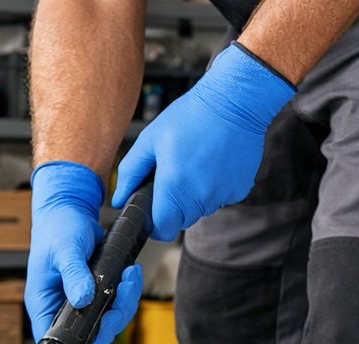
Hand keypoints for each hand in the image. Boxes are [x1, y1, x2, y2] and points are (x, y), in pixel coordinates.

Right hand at [26, 160, 142, 343]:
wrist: (69, 209)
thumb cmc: (58, 227)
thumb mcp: (65, 248)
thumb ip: (74, 273)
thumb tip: (83, 298)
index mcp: (44, 302)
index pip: (50, 339)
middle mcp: (61, 307)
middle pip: (87, 335)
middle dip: (110, 320)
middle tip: (122, 293)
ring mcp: (79, 303)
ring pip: (105, 322)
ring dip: (124, 303)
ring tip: (131, 276)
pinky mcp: (95, 294)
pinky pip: (114, 306)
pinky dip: (126, 293)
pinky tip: (130, 275)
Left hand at [113, 44, 295, 240]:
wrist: (234, 99)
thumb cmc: (191, 115)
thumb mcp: (151, 139)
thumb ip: (130, 172)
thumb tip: (119, 199)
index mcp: (174, 187)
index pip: (162, 230)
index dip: (156, 223)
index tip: (156, 209)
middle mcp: (199, 197)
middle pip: (182, 221)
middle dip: (176, 207)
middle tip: (177, 175)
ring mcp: (222, 195)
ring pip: (202, 210)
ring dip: (196, 197)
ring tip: (197, 164)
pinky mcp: (239, 190)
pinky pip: (222, 199)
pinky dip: (216, 187)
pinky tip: (215, 163)